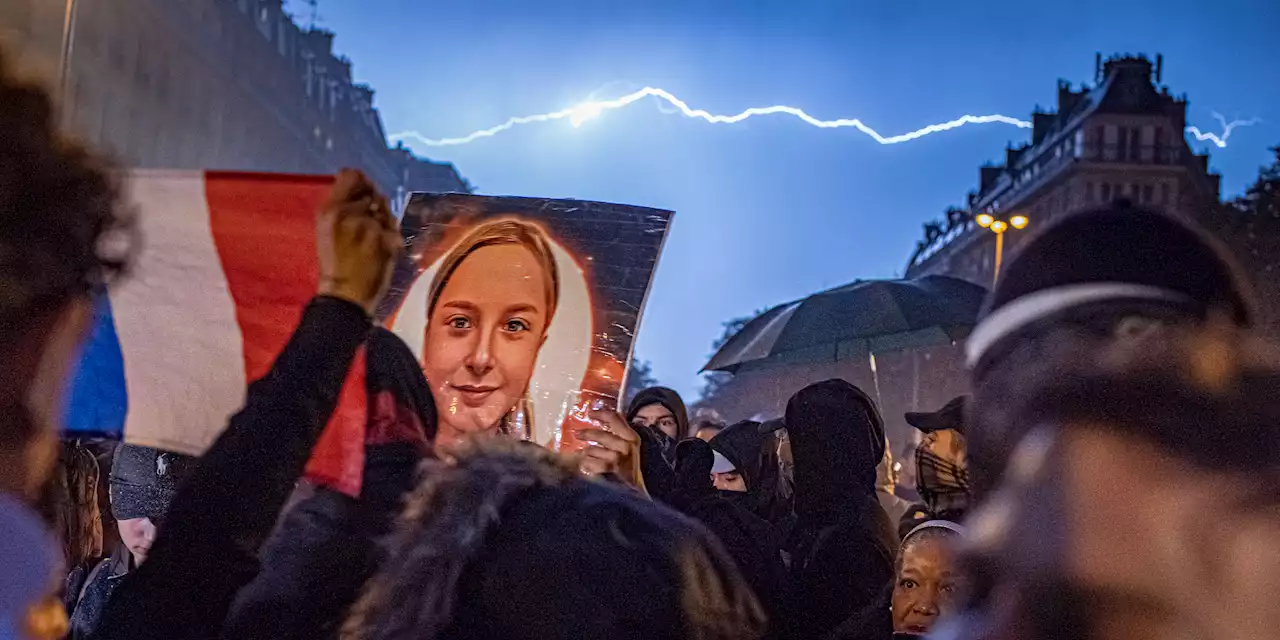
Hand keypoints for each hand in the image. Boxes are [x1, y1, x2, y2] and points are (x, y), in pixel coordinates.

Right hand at [316, 169, 399, 313]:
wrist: (344, 295)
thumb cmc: (335, 263)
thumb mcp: (327, 228)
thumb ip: (342, 203)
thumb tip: (360, 180)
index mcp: (330, 210)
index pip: (352, 175)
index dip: (361, 181)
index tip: (362, 193)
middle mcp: (350, 214)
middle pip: (373, 191)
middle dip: (373, 203)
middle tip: (365, 225)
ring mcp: (371, 227)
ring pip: (386, 209)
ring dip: (382, 220)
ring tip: (370, 239)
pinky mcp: (388, 240)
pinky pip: (394, 228)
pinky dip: (391, 236)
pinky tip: (379, 249)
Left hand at [576, 410, 643, 489]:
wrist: (646, 489)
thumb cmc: (640, 468)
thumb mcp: (636, 449)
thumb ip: (624, 436)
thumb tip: (607, 424)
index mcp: (633, 438)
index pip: (615, 419)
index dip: (601, 414)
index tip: (591, 413)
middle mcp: (625, 446)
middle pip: (601, 434)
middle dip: (587, 433)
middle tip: (577, 434)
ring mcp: (617, 459)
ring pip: (593, 450)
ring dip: (587, 453)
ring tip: (585, 456)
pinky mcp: (609, 471)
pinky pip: (590, 464)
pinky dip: (586, 465)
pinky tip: (587, 467)